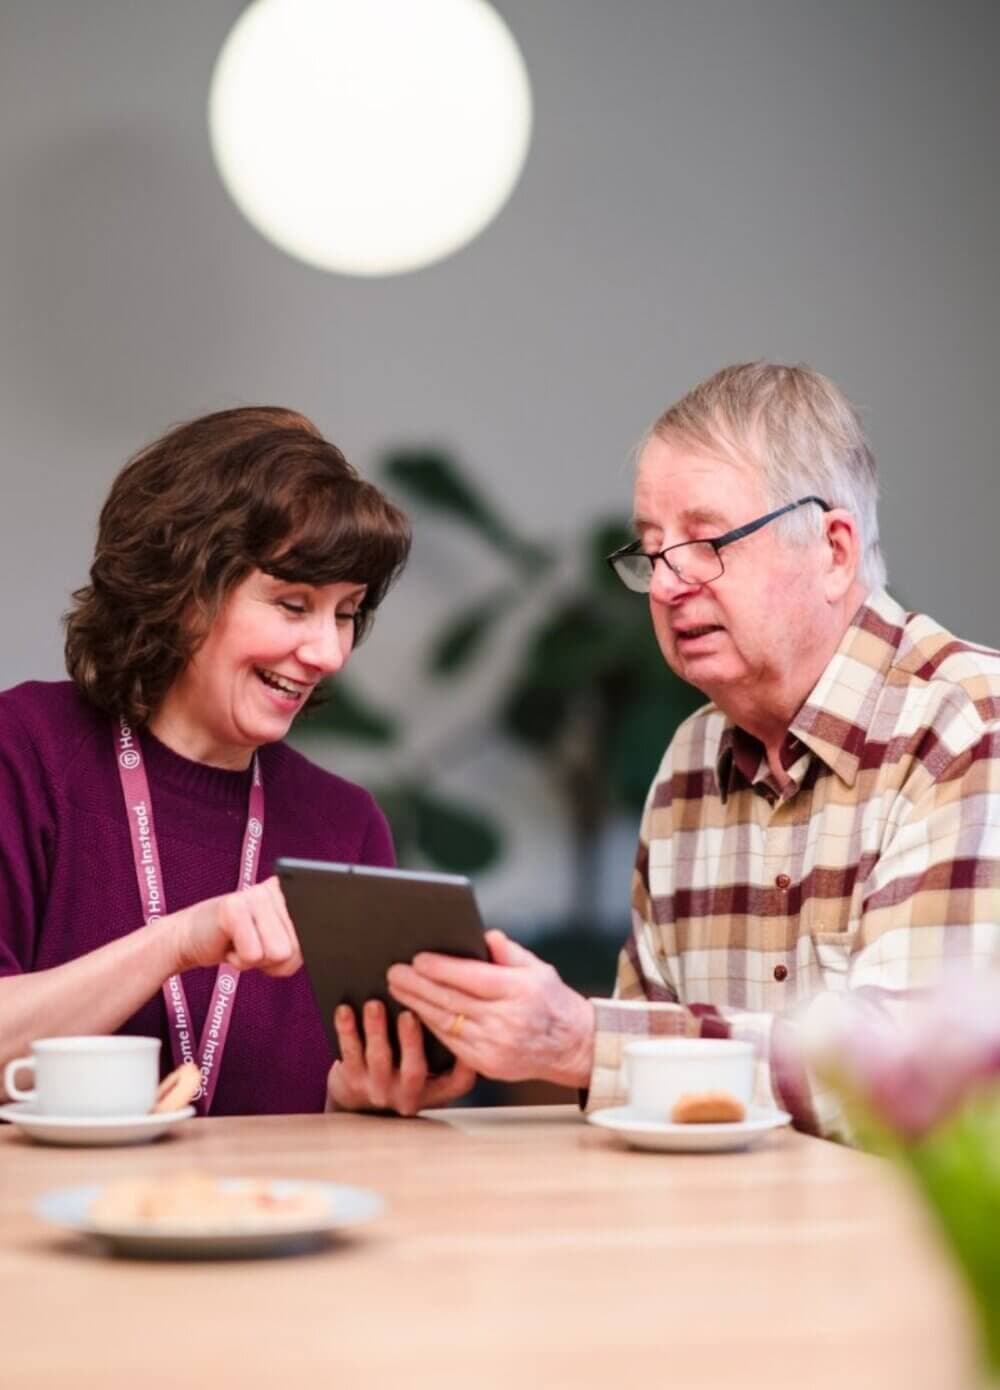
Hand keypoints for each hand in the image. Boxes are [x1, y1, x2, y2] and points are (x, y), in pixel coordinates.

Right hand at [170, 875, 301, 977]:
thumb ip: (297, 946)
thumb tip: (306, 949)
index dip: (293, 954)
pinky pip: (252, 956)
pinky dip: (238, 960)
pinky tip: (229, 943)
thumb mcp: (276, 944)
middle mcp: (275, 889)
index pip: (315, 936)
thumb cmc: (236, 942)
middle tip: (252, 945)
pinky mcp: (233, 907)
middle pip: (295, 949)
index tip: (272, 945)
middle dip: (272, 960)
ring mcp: (254, 895)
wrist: (190, 937)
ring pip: (278, 953)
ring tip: (241, 943)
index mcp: (291, 894)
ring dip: (255, 960)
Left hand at [327, 1000, 475, 1116]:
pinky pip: (349, 1054)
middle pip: (414, 1071)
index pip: (458, 1082)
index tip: (466, 1032)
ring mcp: (379, 1089)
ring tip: (374, 1005)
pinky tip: (345, 1011)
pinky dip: (347, 1030)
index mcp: (435, 1090)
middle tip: (409, 1014)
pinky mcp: (352, 1082)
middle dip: (411, 1041)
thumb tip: (449, 997)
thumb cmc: (403, 1069)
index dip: (467, 1063)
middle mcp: (408, 1094)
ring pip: (379, 1060)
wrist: (359, 1101)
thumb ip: (442, 1044)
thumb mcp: (430, 1068)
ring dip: (376, 1030)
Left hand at [387, 930, 595, 1089]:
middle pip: (452, 1000)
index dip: (441, 969)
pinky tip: (416, 1012)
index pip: (471, 978)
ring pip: (446, 1023)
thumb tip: (483, 936)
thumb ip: (508, 951)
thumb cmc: (552, 1000)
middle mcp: (506, 1021)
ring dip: (417, 1005)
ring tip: (397, 989)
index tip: (417, 959)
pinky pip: (451, 1043)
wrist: (572, 1046)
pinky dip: (430, 1026)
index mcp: (519, 992)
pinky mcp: (487, 1065)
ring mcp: (495, 1046)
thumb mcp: (538, 968)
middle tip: (394, 972)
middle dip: (418, 985)